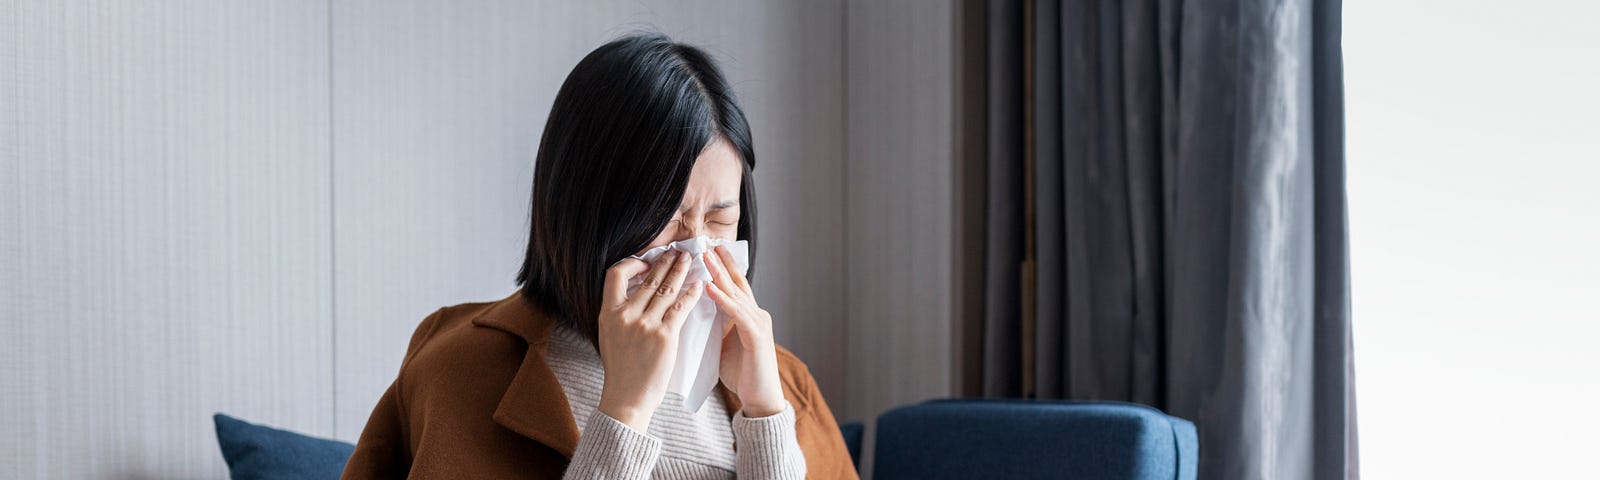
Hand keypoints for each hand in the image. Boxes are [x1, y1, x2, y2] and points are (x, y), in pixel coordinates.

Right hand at [596, 250, 703, 430]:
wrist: (627, 398)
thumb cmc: (621, 369)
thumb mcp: (609, 335)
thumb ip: (619, 313)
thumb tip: (635, 293)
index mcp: (608, 313)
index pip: (615, 274)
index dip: (632, 263)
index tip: (647, 261)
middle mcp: (625, 315)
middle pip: (648, 279)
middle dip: (665, 262)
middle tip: (677, 252)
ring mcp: (645, 325)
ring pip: (666, 288)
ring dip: (680, 271)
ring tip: (690, 261)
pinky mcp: (664, 336)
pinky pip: (680, 308)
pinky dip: (691, 294)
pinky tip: (698, 286)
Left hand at [704, 244, 784, 416]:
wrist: (760, 398)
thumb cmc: (742, 373)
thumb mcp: (723, 344)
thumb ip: (714, 326)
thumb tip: (692, 313)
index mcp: (747, 315)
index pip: (732, 285)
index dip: (720, 267)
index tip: (706, 250)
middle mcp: (756, 314)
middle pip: (736, 282)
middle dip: (720, 262)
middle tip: (706, 242)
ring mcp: (759, 323)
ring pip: (736, 293)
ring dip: (719, 274)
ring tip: (705, 257)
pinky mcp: (757, 336)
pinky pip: (737, 314)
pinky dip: (723, 300)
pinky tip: (710, 288)